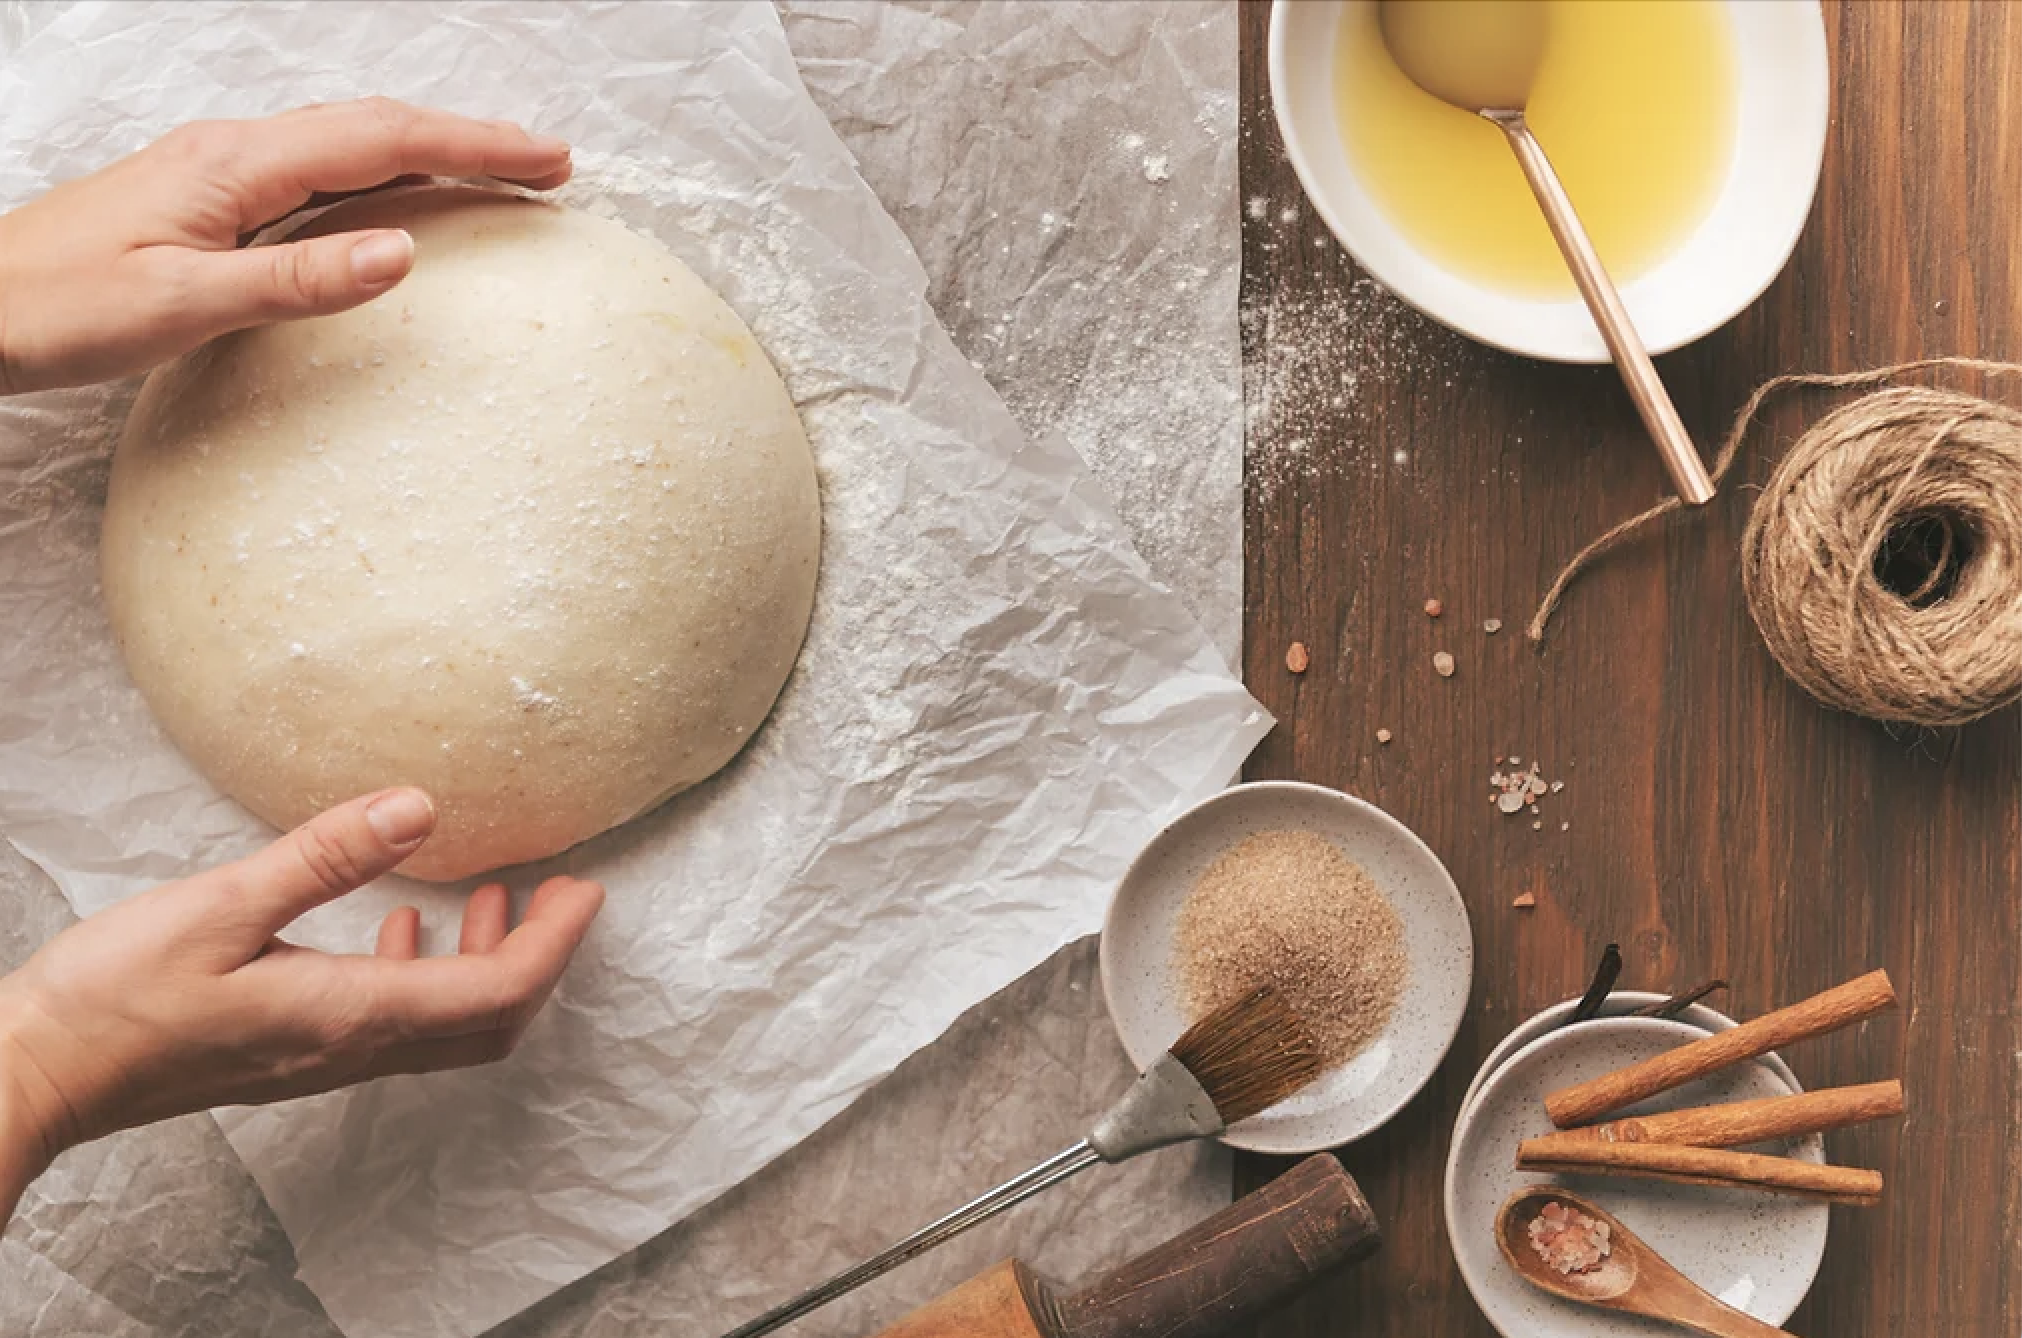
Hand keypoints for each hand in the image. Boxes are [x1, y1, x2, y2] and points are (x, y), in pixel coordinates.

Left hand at [0, 98, 572, 394]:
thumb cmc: (56, 308)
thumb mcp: (180, 305)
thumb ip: (295, 279)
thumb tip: (404, 254)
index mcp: (237, 166)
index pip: (383, 139)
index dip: (475, 147)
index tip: (549, 160)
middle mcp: (233, 153)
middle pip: (377, 125)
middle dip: (471, 139)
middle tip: (549, 164)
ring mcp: (219, 172)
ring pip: (350, 142)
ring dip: (431, 151)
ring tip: (496, 174)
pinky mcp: (207, 199)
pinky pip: (318, 171)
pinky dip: (382, 174)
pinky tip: (398, 201)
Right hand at [0, 787, 603, 1212]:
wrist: (42, 1073)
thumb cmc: (118, 996)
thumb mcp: (223, 904)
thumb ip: (328, 856)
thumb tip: (422, 806)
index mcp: (352, 1015)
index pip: (497, 993)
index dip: (555, 942)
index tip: (586, 887)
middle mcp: (352, 1048)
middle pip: (490, 1023)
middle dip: (543, 957)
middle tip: (565, 891)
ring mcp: (323, 1058)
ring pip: (446, 1025)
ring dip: (490, 964)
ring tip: (503, 895)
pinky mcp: (294, 1051)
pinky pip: (395, 1022)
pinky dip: (427, 973)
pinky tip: (402, 925)